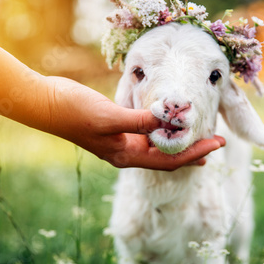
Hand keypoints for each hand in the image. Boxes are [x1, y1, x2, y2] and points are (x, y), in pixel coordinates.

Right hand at [43, 76, 225, 169]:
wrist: (46, 103)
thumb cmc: (74, 111)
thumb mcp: (109, 117)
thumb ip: (140, 122)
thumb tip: (169, 123)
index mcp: (126, 155)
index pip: (169, 160)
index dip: (195, 153)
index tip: (218, 144)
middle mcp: (126, 152)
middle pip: (167, 156)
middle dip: (193, 150)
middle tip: (217, 142)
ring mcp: (120, 140)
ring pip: (158, 145)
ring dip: (178, 140)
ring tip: (200, 135)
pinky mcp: (116, 127)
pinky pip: (146, 132)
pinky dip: (162, 128)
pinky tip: (170, 122)